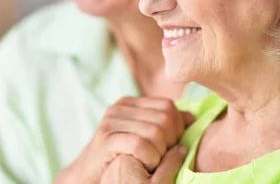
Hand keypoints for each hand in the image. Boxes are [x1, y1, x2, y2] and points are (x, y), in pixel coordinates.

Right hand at [54, 97, 194, 183]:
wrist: (87, 177)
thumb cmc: (121, 160)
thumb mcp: (144, 139)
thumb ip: (166, 127)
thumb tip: (191, 118)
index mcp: (130, 103)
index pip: (168, 107)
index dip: (177, 129)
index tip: (171, 147)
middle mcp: (119, 107)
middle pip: (164, 119)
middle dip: (170, 143)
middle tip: (161, 159)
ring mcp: (110, 121)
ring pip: (155, 132)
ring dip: (160, 155)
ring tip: (152, 164)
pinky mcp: (105, 138)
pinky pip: (140, 144)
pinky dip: (149, 159)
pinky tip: (145, 166)